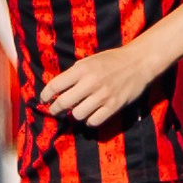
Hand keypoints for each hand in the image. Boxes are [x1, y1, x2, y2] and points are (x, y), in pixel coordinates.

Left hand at [38, 43, 163, 128]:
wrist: (139, 62)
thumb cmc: (111, 61)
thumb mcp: (89, 61)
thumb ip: (73, 74)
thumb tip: (56, 89)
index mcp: (82, 69)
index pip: (55, 86)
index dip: (45, 95)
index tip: (44, 99)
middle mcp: (91, 83)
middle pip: (63, 103)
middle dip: (55, 109)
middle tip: (55, 110)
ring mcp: (103, 95)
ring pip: (77, 115)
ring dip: (75, 114)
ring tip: (77, 110)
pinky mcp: (114, 106)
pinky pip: (94, 121)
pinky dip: (89, 120)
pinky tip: (90, 115)